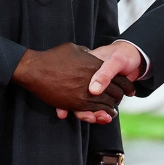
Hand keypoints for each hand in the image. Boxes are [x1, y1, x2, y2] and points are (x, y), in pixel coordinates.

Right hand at [11, 44, 134, 124]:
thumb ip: (86, 53)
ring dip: (110, 109)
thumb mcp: (74, 49)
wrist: (35, 69)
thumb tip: (91, 54)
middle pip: (114, 92)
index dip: (125, 84)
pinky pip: (91, 111)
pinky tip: (101, 115)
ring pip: (105, 105)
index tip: (127, 88)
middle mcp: (92, 79)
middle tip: (121, 100)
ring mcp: (83, 93)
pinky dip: (98, 115)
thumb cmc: (53, 56)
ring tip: (113, 112)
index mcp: (95, 65)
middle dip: (119, 97)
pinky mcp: (74, 103)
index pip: (118, 78)